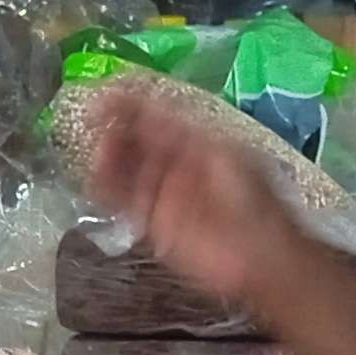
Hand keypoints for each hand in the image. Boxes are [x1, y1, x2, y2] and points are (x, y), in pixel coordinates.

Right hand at [85, 88, 309, 313]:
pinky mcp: (155, 223)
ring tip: (95, 155)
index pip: (161, 117)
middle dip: (117, 131)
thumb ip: (190, 139)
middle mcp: (179, 165)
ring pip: (128, 171)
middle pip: (139, 142)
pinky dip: (108, 192)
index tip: (106, 95)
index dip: (133, 104)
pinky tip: (93, 182)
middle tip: (95, 126)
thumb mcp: (228, 161)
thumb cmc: (253, 208)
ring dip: (110, 160)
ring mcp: (165, 194)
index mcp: (200, 144)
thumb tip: (157, 114)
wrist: (262, 260)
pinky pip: (125, 203)